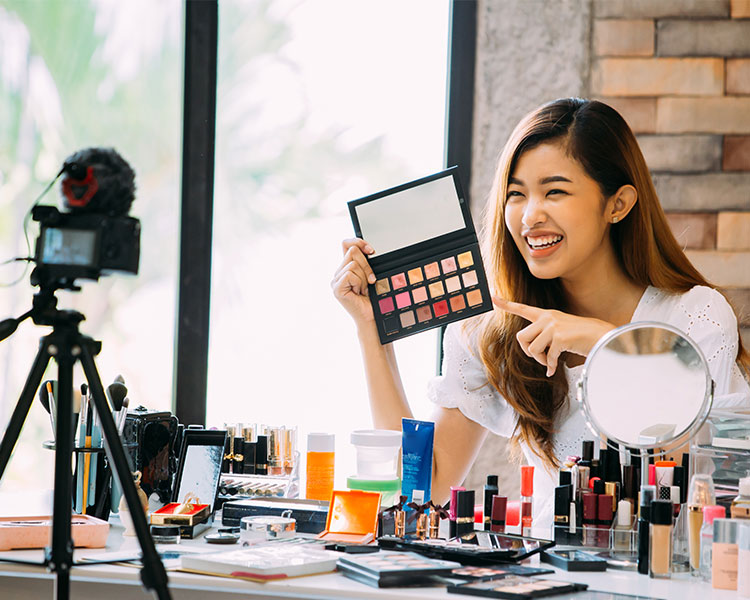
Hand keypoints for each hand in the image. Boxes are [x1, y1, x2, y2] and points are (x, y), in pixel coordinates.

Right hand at [331, 238, 376, 325]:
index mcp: (346, 267)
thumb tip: (369, 249)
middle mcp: (339, 272)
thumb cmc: (373, 298)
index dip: (358, 242)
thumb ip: (366, 262)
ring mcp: (336, 280)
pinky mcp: (336, 288)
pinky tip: (358, 292)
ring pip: (353, 264)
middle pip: (352, 251)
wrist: (371, 316)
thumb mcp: (371, 275)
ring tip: (363, 289)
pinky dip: (359, 283)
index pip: (346, 243)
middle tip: (370, 281)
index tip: (372, 251)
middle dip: (367, 265)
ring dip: (364, 277)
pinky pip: (350, 274)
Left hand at [493, 297, 614, 376]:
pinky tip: (554, 370)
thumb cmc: (582, 336)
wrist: (602, 336)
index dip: (506, 304)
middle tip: (540, 357)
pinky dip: (551, 366)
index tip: (492, 297)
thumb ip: (545, 336)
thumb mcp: (561, 330)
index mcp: (546, 315)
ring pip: (532, 349)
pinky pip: (547, 358)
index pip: (523, 308)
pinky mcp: (559, 337)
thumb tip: (532, 352)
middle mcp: (547, 318)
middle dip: (527, 352)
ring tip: (550, 361)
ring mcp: (553, 326)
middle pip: (521, 337)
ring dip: (541, 359)